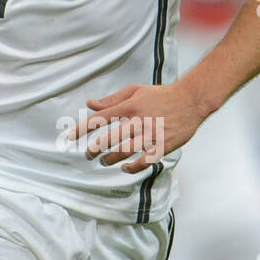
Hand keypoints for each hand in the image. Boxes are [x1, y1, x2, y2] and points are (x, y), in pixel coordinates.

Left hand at [66, 83, 207, 173]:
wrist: (191, 100)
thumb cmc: (161, 95)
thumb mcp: (134, 91)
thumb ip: (111, 99)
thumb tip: (90, 104)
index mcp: (129, 107)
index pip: (99, 119)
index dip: (81, 129)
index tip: (69, 138)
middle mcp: (137, 121)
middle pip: (109, 138)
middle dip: (93, 149)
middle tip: (87, 154)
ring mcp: (151, 135)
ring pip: (124, 152)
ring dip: (110, 159)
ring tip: (103, 161)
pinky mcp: (163, 146)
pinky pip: (145, 161)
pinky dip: (132, 167)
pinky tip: (125, 168)